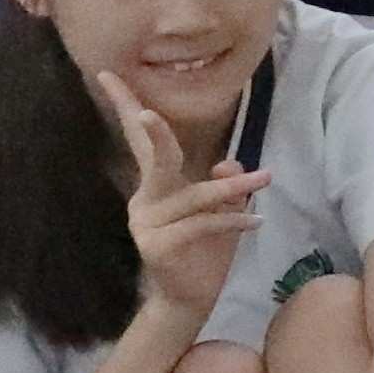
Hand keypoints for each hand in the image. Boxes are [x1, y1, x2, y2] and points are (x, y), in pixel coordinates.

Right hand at [110, 72, 263, 317]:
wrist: (190, 299)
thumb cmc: (205, 249)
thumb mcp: (220, 210)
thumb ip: (225, 184)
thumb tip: (229, 164)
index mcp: (154, 185)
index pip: (139, 140)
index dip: (126, 106)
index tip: (108, 73)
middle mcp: (145, 200)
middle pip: (153, 159)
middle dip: (152, 133)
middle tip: (150, 112)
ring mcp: (147, 224)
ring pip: (193, 196)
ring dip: (232, 190)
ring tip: (266, 177)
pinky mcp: (158, 246)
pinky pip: (200, 225)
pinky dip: (231, 220)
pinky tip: (255, 221)